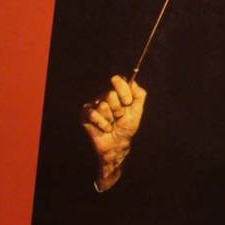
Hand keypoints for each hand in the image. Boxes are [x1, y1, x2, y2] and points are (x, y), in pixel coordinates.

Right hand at [81, 76, 146, 190]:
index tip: (127, 102)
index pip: (118, 80)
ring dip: (111, 119)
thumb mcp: (137, 111)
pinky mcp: (85, 114)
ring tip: (112, 124)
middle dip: (119, 109)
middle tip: (119, 117)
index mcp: (117, 92)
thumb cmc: (126, 127)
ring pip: (103, 106)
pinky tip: (105, 129)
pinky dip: (103, 125)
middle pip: (111, 94)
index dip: (123, 90)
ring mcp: (94, 104)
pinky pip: (94, 115)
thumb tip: (132, 81)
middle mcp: (104, 95)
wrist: (117, 144)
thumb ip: (139, 95)